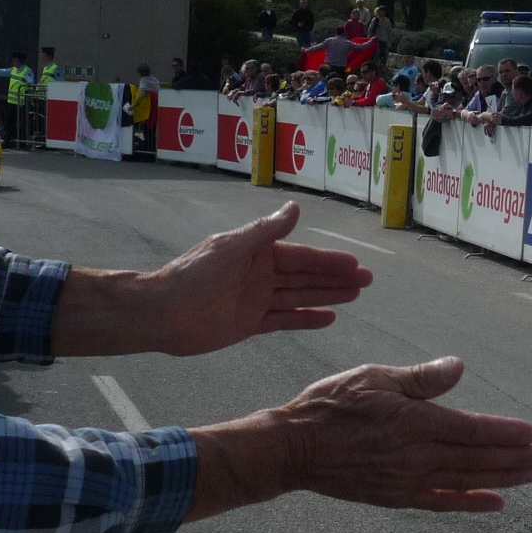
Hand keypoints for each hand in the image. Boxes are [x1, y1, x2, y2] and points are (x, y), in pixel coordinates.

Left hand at [50, 201, 371, 356]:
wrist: (163, 313)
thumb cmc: (194, 275)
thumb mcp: (232, 247)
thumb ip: (265, 231)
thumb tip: (295, 208)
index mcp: (256, 253)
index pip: (300, 256)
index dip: (328, 261)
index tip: (354, 264)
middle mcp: (260, 275)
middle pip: (305, 276)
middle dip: (335, 278)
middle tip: (367, 281)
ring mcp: (256, 300)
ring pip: (299, 297)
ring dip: (327, 296)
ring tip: (355, 296)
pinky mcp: (251, 324)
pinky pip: (285, 321)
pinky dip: (306, 320)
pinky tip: (329, 319)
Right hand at [188, 357, 531, 516]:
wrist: (293, 448)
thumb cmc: (330, 406)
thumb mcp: (374, 377)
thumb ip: (420, 378)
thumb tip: (458, 367)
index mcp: (415, 422)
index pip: (473, 429)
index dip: (506, 434)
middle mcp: (418, 456)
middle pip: (478, 459)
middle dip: (515, 459)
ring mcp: (408, 481)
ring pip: (466, 481)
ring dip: (502, 479)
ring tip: (531, 476)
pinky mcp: (397, 497)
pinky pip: (442, 502)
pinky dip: (471, 503)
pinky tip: (496, 503)